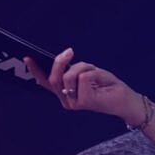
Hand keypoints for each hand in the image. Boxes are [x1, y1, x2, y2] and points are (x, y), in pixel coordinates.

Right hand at [25, 48, 141, 121]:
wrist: (127, 100)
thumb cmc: (109, 86)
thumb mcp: (89, 73)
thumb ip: (74, 70)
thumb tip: (63, 61)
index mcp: (66, 93)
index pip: (46, 83)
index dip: (36, 70)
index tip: (27, 58)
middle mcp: (67, 100)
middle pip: (54, 78)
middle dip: (60, 62)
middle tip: (70, 52)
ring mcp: (74, 103)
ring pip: (69, 76)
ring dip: (84, 67)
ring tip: (97, 73)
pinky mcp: (84, 102)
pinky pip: (83, 77)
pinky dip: (93, 72)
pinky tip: (102, 81)